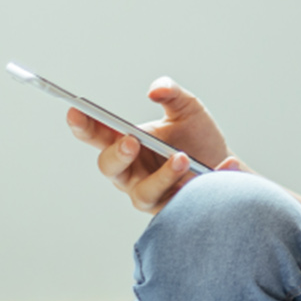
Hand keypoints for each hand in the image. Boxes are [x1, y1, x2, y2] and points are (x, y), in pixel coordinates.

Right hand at [66, 76, 243, 213]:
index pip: (97, 135)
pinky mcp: (172, 210)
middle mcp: (131, 172)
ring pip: (143, 193)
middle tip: (132, 141)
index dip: (83, 125)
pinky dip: (201, 183)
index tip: (75, 110)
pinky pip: (179, 202)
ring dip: (162, 176)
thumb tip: (156, 90)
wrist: (225, 164)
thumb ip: (171, 93)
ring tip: (182, 158)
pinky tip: (223, 165)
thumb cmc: (198, 137)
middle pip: (109, 168)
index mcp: (126, 143)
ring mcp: (149, 193)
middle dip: (117, 154)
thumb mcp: (187, 108)